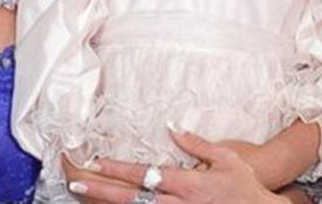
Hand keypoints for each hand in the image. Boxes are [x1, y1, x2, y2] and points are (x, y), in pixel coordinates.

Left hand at [66, 130, 290, 203]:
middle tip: (76, 184)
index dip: (118, 168)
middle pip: (132, 197)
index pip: (144, 173)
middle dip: (101, 190)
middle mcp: (178, 203)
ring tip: (84, 197)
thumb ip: (197, 144)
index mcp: (187, 183)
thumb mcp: (226, 157)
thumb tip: (173, 127)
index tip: (96, 161)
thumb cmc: (245, 188)